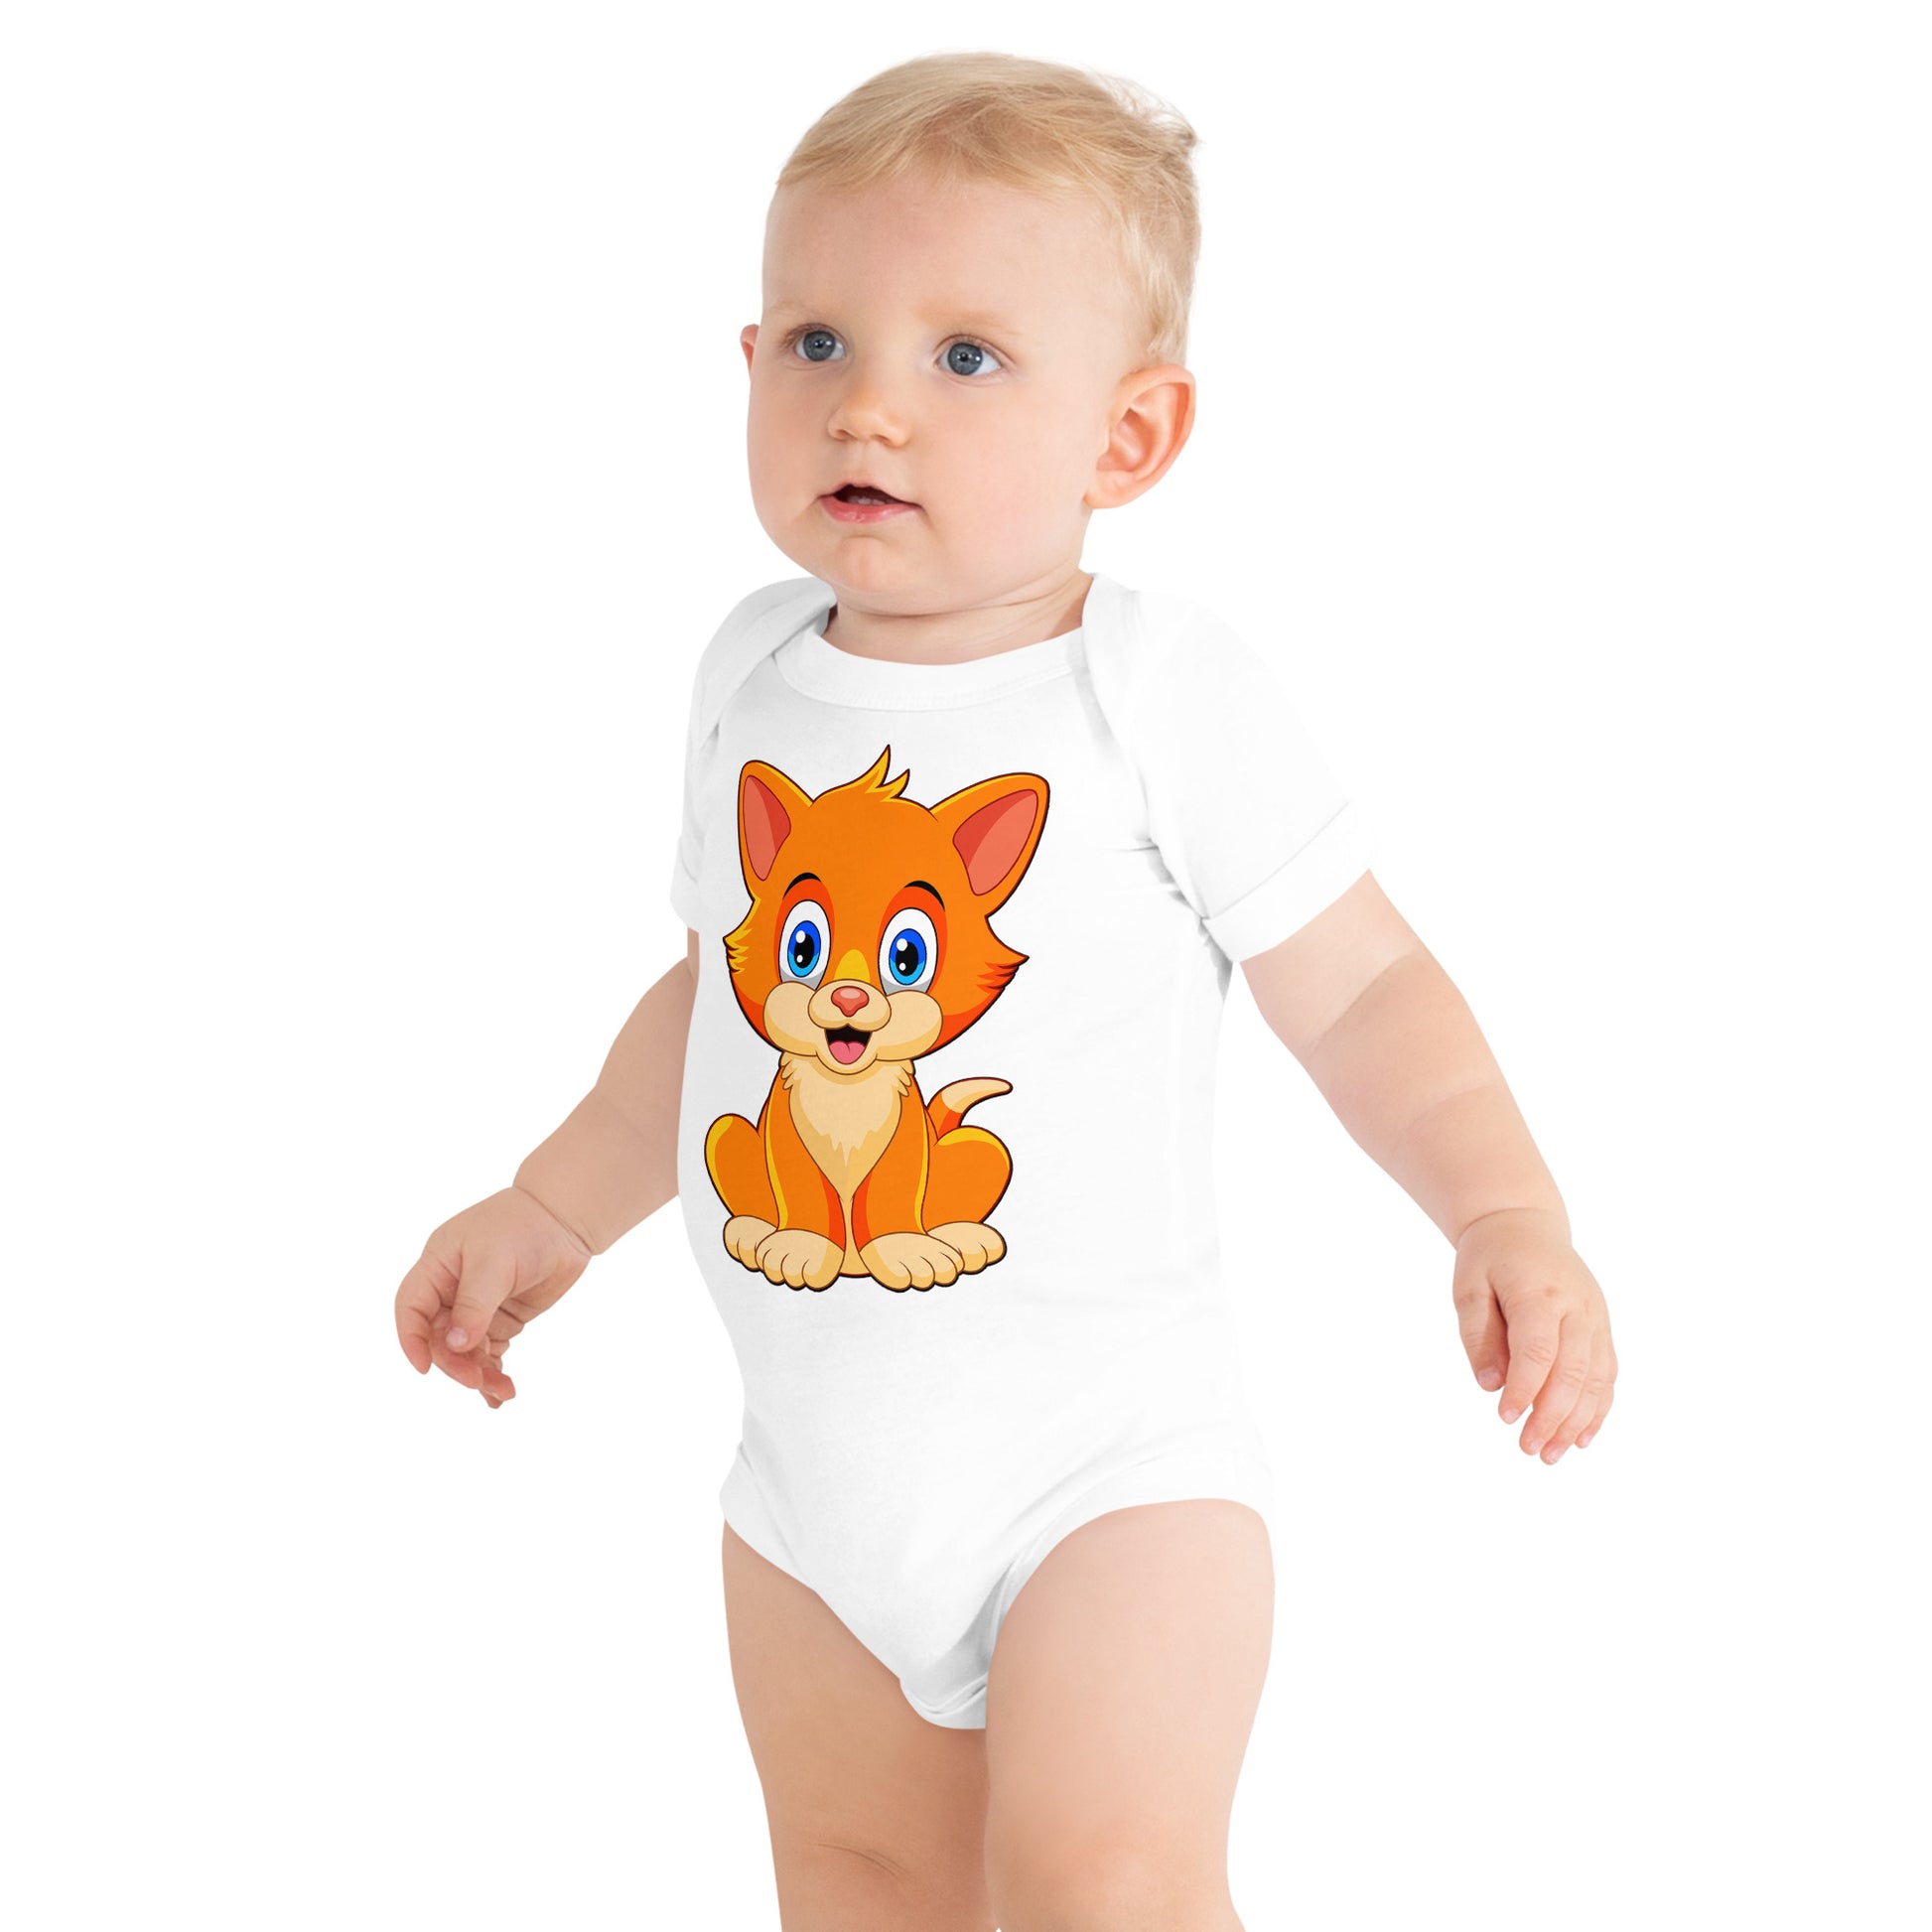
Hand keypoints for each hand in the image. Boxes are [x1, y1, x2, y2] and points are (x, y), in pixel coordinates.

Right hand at [393, 1186, 593, 1407]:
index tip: (425, 1369)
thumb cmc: (525, 1226)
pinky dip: (492, 1371)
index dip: (412, 1340)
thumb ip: (474, 1305)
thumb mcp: (494, 1262)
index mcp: (438, 1266)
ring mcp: (477, 1305)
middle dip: (455, 1363)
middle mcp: (451, 1288)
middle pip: (439, 1337)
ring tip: (502, 1392)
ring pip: (464, 1350)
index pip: (411, 1309)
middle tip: (477, 1381)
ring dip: (477, 1373)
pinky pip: (487, 1351)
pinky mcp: (500, 1317)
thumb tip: (455, 1346)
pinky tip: (500, 1393)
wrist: (567, 1218)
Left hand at [1451, 1207, 1616, 1461]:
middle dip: (1552, 1417)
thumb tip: (1490, 1386)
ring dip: (1577, 1421)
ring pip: (1596, 1378)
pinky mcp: (1602, 1327)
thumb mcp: (1468, 1287)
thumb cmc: (1489, 1257)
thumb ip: (1478, 1336)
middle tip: (1529, 1450)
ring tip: (1551, 1454)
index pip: (1538, 1350)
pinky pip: (1607, 1373)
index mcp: (1540, 1292)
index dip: (1525, 1389)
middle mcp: (1577, 1307)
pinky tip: (1582, 1438)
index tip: (1505, 1418)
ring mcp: (1596, 1318)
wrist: (1524, 1224)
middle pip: (1572, 1371)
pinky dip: (1598, 1408)